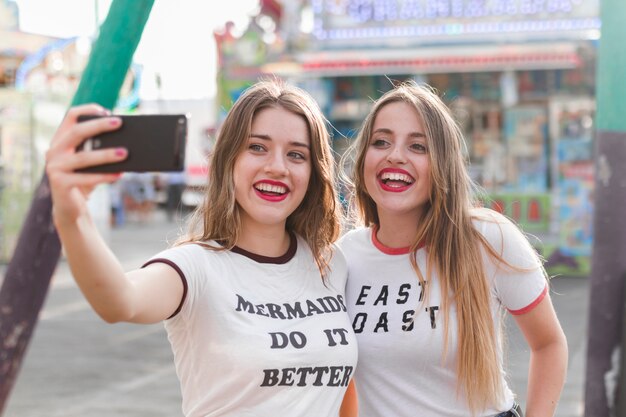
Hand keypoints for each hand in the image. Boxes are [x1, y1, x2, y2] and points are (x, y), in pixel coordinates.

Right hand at [46, 104, 127, 226]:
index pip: (70, 116)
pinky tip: (119, 174)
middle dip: (99, 126)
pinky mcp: (59, 183)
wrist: (71, 208)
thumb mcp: (92, 163)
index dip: (88, 110)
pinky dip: (104, 176)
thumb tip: (126, 144)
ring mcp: (54, 167)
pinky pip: (85, 178)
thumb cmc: (84, 181)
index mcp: (61, 140)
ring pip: (83, 157)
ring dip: (106, 154)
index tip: (107, 111)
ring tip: (125, 153)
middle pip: (77, 132)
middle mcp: (54, 151)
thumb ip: (100, 150)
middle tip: (120, 123)